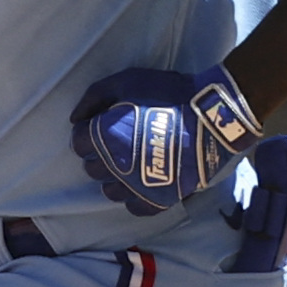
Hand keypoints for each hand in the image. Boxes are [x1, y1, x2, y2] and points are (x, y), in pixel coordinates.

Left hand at [71, 64, 264, 215]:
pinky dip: (135, 196)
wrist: (211, 117)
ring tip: (133, 162)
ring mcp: (134, 186)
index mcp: (103, 137)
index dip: (89, 132)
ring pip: (109, 190)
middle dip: (101, 154)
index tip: (103, 125)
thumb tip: (75, 118)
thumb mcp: (127, 80)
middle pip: (91, 167)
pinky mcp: (156, 200)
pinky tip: (144, 182)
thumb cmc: (168, 94)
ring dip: (116, 177)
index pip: (79, 142)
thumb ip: (94, 96)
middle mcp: (113, 165)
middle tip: (121, 141)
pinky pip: (133, 207)